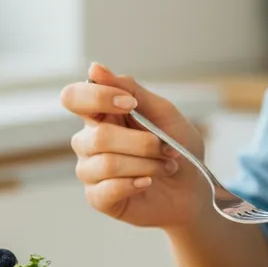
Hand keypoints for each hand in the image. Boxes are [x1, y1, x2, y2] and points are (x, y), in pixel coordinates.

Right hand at [61, 63, 207, 228]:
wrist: (194, 188)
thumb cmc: (179, 147)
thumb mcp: (163, 112)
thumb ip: (130, 90)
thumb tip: (94, 68)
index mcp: (102, 114)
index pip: (74, 98)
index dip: (98, 98)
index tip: (131, 105)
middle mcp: (89, 140)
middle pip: (97, 136)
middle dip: (143, 143)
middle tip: (167, 149)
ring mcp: (91, 170)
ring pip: (107, 163)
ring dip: (147, 164)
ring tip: (166, 166)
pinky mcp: (98, 198)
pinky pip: (106, 190)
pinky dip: (135, 183)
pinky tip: (149, 182)